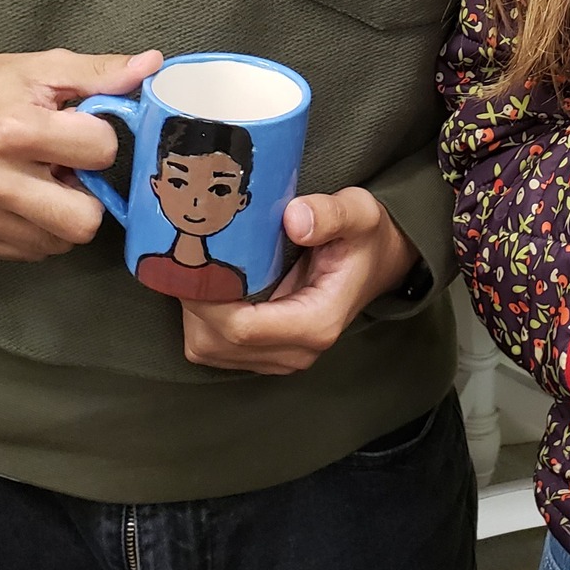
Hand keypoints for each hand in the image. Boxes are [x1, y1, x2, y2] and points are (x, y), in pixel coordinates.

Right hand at [0, 47, 162, 258]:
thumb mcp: (43, 67)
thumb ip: (101, 72)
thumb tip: (154, 64)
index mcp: (13, 130)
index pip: (101, 153)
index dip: (99, 139)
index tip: (77, 128)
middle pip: (84, 222)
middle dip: (88, 195)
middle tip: (68, 168)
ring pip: (59, 242)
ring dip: (61, 214)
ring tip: (40, 180)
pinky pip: (29, 252)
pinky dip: (35, 228)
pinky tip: (21, 197)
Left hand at [180, 187, 417, 375]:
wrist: (380, 261)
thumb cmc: (366, 236)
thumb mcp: (358, 213)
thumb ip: (330, 214)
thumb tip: (293, 219)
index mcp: (316, 323)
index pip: (241, 329)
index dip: (206, 299)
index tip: (195, 259)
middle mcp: (297, 350)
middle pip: (217, 344)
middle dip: (193, 304)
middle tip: (189, 256)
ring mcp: (282, 356)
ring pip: (210, 350)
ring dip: (194, 313)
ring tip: (197, 267)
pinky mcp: (269, 353)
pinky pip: (217, 347)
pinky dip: (203, 320)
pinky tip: (209, 284)